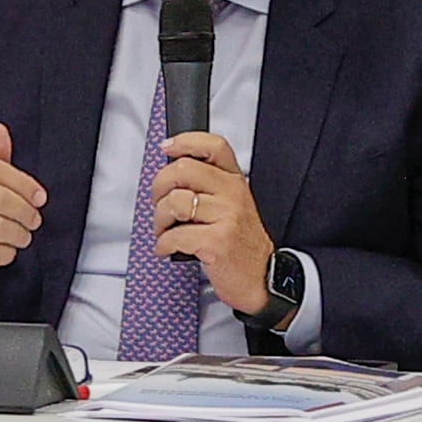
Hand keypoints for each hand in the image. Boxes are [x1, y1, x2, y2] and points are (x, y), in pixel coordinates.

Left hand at [150, 129, 277, 319]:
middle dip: (159, 188)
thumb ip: (210, 187)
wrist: (262, 280)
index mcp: (235, 181)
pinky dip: (163, 244)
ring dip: (159, 220)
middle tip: (160, 204)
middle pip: (182, 170)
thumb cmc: (242, 245)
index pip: (213, 146)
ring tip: (165, 230)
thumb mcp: (234, 207)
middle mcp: (232, 194)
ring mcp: (227, 217)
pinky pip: (175, 235)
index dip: (185, 142)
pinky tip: (168, 248)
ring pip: (174, 202)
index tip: (167, 148)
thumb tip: (171, 175)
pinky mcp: (217, 242)